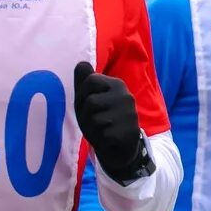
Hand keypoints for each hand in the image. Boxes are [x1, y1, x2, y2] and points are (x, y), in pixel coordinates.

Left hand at [74, 61, 151, 183]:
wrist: (119, 148)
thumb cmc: (100, 119)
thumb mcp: (88, 99)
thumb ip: (84, 82)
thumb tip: (81, 63)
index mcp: (117, 84)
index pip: (89, 81)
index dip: (81, 95)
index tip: (88, 105)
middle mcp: (126, 96)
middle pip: (91, 101)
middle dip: (85, 114)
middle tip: (94, 121)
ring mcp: (129, 114)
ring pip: (95, 119)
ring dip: (92, 128)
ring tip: (101, 130)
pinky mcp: (128, 132)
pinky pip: (102, 134)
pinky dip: (100, 139)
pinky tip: (108, 139)